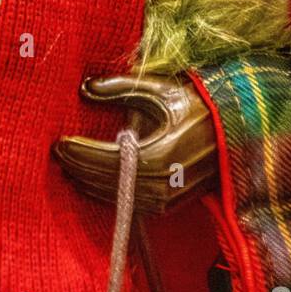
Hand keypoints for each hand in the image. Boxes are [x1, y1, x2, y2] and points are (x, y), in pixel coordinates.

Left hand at [53, 75, 217, 213]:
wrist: (233, 128)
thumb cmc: (194, 103)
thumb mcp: (158, 89)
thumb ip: (119, 87)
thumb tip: (85, 86)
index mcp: (161, 152)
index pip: (109, 158)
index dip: (81, 152)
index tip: (60, 142)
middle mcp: (164, 181)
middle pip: (110, 180)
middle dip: (80, 167)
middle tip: (57, 154)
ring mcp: (169, 197)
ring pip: (119, 197)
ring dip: (90, 183)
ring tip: (67, 167)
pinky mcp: (172, 204)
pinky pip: (133, 205)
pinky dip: (109, 195)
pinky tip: (91, 184)